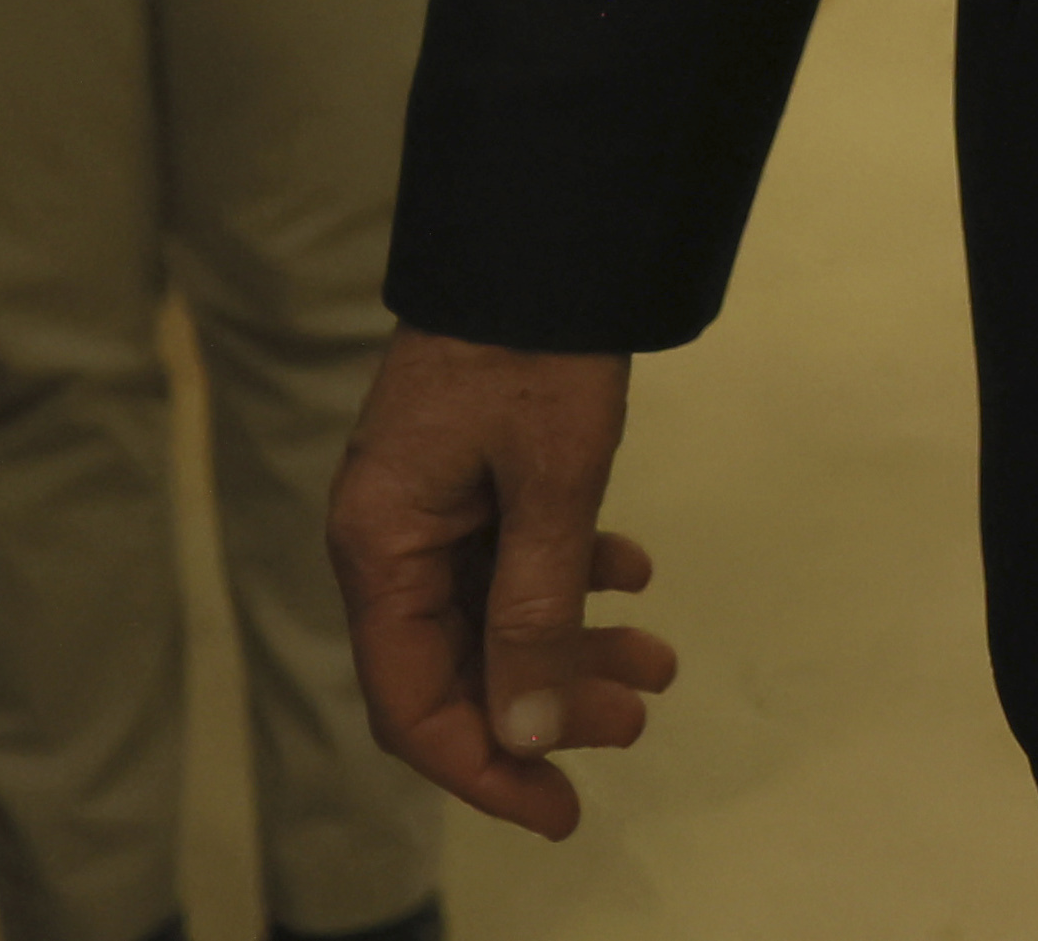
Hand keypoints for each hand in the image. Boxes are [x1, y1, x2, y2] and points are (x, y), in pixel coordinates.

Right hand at [330, 329, 671, 837]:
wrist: (541, 228)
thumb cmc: (534, 348)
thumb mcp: (549, 485)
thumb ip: (535, 613)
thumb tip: (530, 734)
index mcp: (380, 546)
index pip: (411, 701)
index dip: (482, 767)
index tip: (558, 810)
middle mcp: (390, 536)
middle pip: (456, 665)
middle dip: (544, 709)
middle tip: (634, 726)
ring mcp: (429, 506)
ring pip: (494, 614)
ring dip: (570, 646)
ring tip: (656, 665)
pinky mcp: (469, 475)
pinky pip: (512, 555)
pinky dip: (571, 575)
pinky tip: (632, 572)